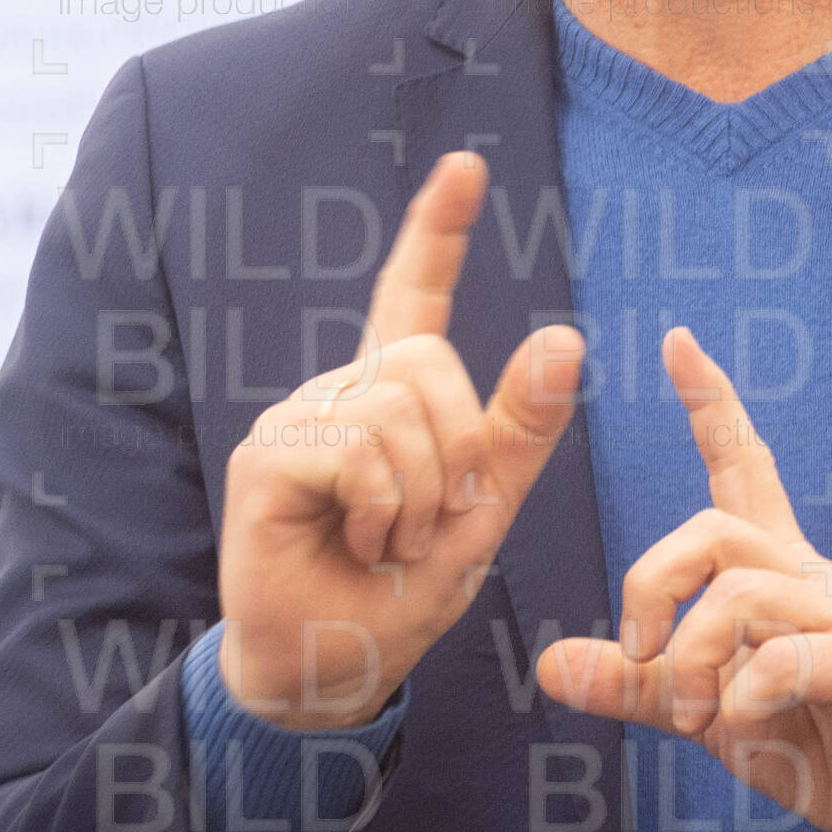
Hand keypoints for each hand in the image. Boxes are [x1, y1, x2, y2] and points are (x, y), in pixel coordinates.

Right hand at [217, 151, 584, 728]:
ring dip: (417, 495)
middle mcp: (342, 392)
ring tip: (386, 538)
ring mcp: (297, 419)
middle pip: (427, 360)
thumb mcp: (486, 506)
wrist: (341, 664)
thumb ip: (520, 426)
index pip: (416, 296)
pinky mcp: (266, 458)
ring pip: (395, 409)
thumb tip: (565, 335)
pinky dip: (379, 507)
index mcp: (394, 395)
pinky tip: (355, 539)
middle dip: (455, 449)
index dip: (439, 230)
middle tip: (425, 521)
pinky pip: (356, 452)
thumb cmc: (405, 585)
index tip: (465, 166)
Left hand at [534, 325, 831, 831]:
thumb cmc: (818, 742)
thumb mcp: (710, 713)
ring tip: (693, 717)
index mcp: (776, 575)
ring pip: (740, 593)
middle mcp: (811, 577)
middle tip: (640, 653)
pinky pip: (784, 658)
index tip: (676, 339)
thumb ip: (637, 685)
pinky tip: (745, 727)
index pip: (744, 466)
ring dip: (690, 660)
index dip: (711, 404)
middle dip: (653, 583)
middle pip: (713, 528)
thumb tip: (549, 662)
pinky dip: (744, 698)